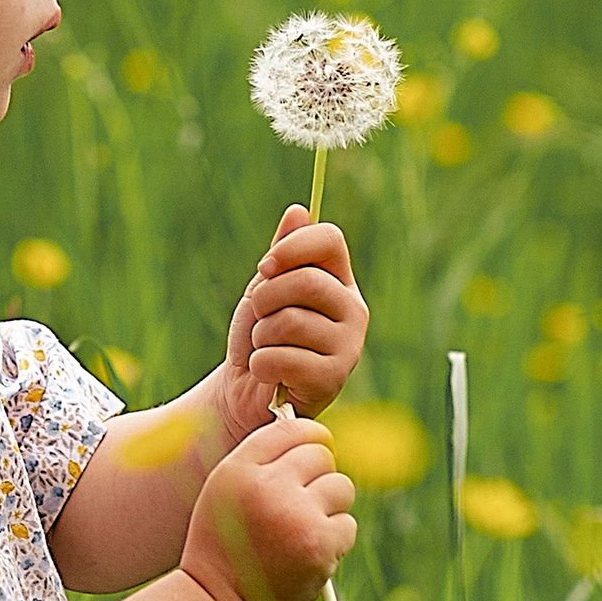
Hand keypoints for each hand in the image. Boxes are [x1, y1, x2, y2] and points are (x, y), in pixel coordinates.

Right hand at [180, 413, 356, 600]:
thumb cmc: (223, 547)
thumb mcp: (224, 492)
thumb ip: (261, 462)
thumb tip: (315, 439)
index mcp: (239, 470)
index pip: (290, 429)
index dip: (309, 438)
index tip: (313, 450)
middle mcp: (267, 486)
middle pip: (322, 455)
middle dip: (319, 475)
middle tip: (303, 502)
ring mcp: (296, 515)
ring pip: (341, 486)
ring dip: (330, 506)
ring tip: (302, 530)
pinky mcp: (319, 545)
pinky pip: (347, 524)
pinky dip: (335, 538)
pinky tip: (307, 553)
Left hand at [217, 204, 368, 439]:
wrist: (247, 389)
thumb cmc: (260, 335)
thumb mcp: (265, 289)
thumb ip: (282, 254)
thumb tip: (297, 211)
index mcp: (339, 280)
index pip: (329, 239)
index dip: (291, 247)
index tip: (265, 266)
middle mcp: (353, 309)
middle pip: (307, 281)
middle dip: (265, 299)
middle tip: (258, 318)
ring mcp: (350, 345)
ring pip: (290, 321)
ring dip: (260, 336)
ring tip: (265, 348)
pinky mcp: (335, 378)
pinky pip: (283, 358)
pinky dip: (260, 364)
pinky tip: (268, 372)